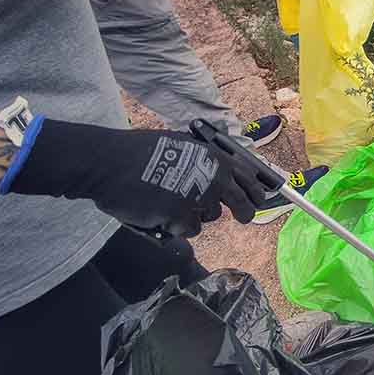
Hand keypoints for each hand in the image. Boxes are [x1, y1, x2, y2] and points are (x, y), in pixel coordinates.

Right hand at [6, 119, 267, 237]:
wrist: (110, 163)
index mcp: (216, 158)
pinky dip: (178, 225)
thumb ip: (204, 159)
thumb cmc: (140, 150)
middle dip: (245, 211)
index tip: (263, 198)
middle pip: (243, 204)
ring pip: (210, 217)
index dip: (258, 190)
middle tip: (244, 217)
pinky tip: (162, 213)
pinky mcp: (181, 218)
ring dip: (196, 214)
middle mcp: (214, 178)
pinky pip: (190, 229)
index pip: (250, 178)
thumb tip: (222, 170)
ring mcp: (199, 199)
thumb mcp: (182, 144)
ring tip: (172, 201)